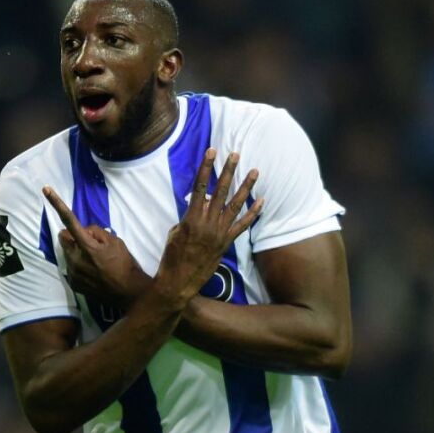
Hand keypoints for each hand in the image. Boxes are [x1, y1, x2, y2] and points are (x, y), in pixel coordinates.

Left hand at [42, 188, 151, 308]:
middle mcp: (75, 259)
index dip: (57, 204)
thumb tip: (85, 231)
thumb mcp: (116, 242)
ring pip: (68, 253)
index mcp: (87, 246)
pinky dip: (79, 265)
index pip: (69, 220)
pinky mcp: (73, 284)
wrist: (129, 293)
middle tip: (90, 243)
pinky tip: (93, 272)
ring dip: (77, 252)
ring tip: (95, 261)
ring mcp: (73, 273)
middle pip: (64, 238)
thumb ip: (97, 232)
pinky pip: (71, 268)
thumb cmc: (125, 264)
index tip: (45, 189)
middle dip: (73, 236)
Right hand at [156, 148, 262, 303]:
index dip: (205, 168)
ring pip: (235, 205)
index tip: (211, 152)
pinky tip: (261, 200)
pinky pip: (242, 225)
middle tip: (235, 154)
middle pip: (220, 191)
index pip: (200, 187)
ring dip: (246, 186)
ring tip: (255, 171)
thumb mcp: (175, 231)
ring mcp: (219, 233)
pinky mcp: (226, 243)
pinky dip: (252, 213)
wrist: (179, 280)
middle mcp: (208, 223)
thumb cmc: (172, 256)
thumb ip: (189, 216)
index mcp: (191, 218)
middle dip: (228, 171)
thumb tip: (200, 206)